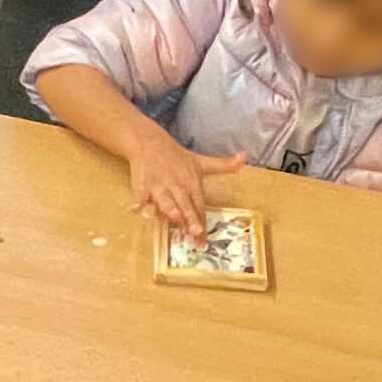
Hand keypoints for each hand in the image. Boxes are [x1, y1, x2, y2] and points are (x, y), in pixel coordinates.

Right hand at [127, 129, 244, 236]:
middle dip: (190, 218)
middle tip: (195, 232)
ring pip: (165, 200)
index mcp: (191, 181)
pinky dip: (139, 202)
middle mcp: (177, 185)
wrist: (150, 144)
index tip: (204, 237)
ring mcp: (159, 186)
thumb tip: (244, 157)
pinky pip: (141, 196)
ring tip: (175, 217)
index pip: (199, 204)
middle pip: (185, 204)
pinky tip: (137, 209)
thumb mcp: (201, 162)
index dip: (202, 220)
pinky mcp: (142, 186)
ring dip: (170, 209)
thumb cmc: (177, 158)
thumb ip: (223, 166)